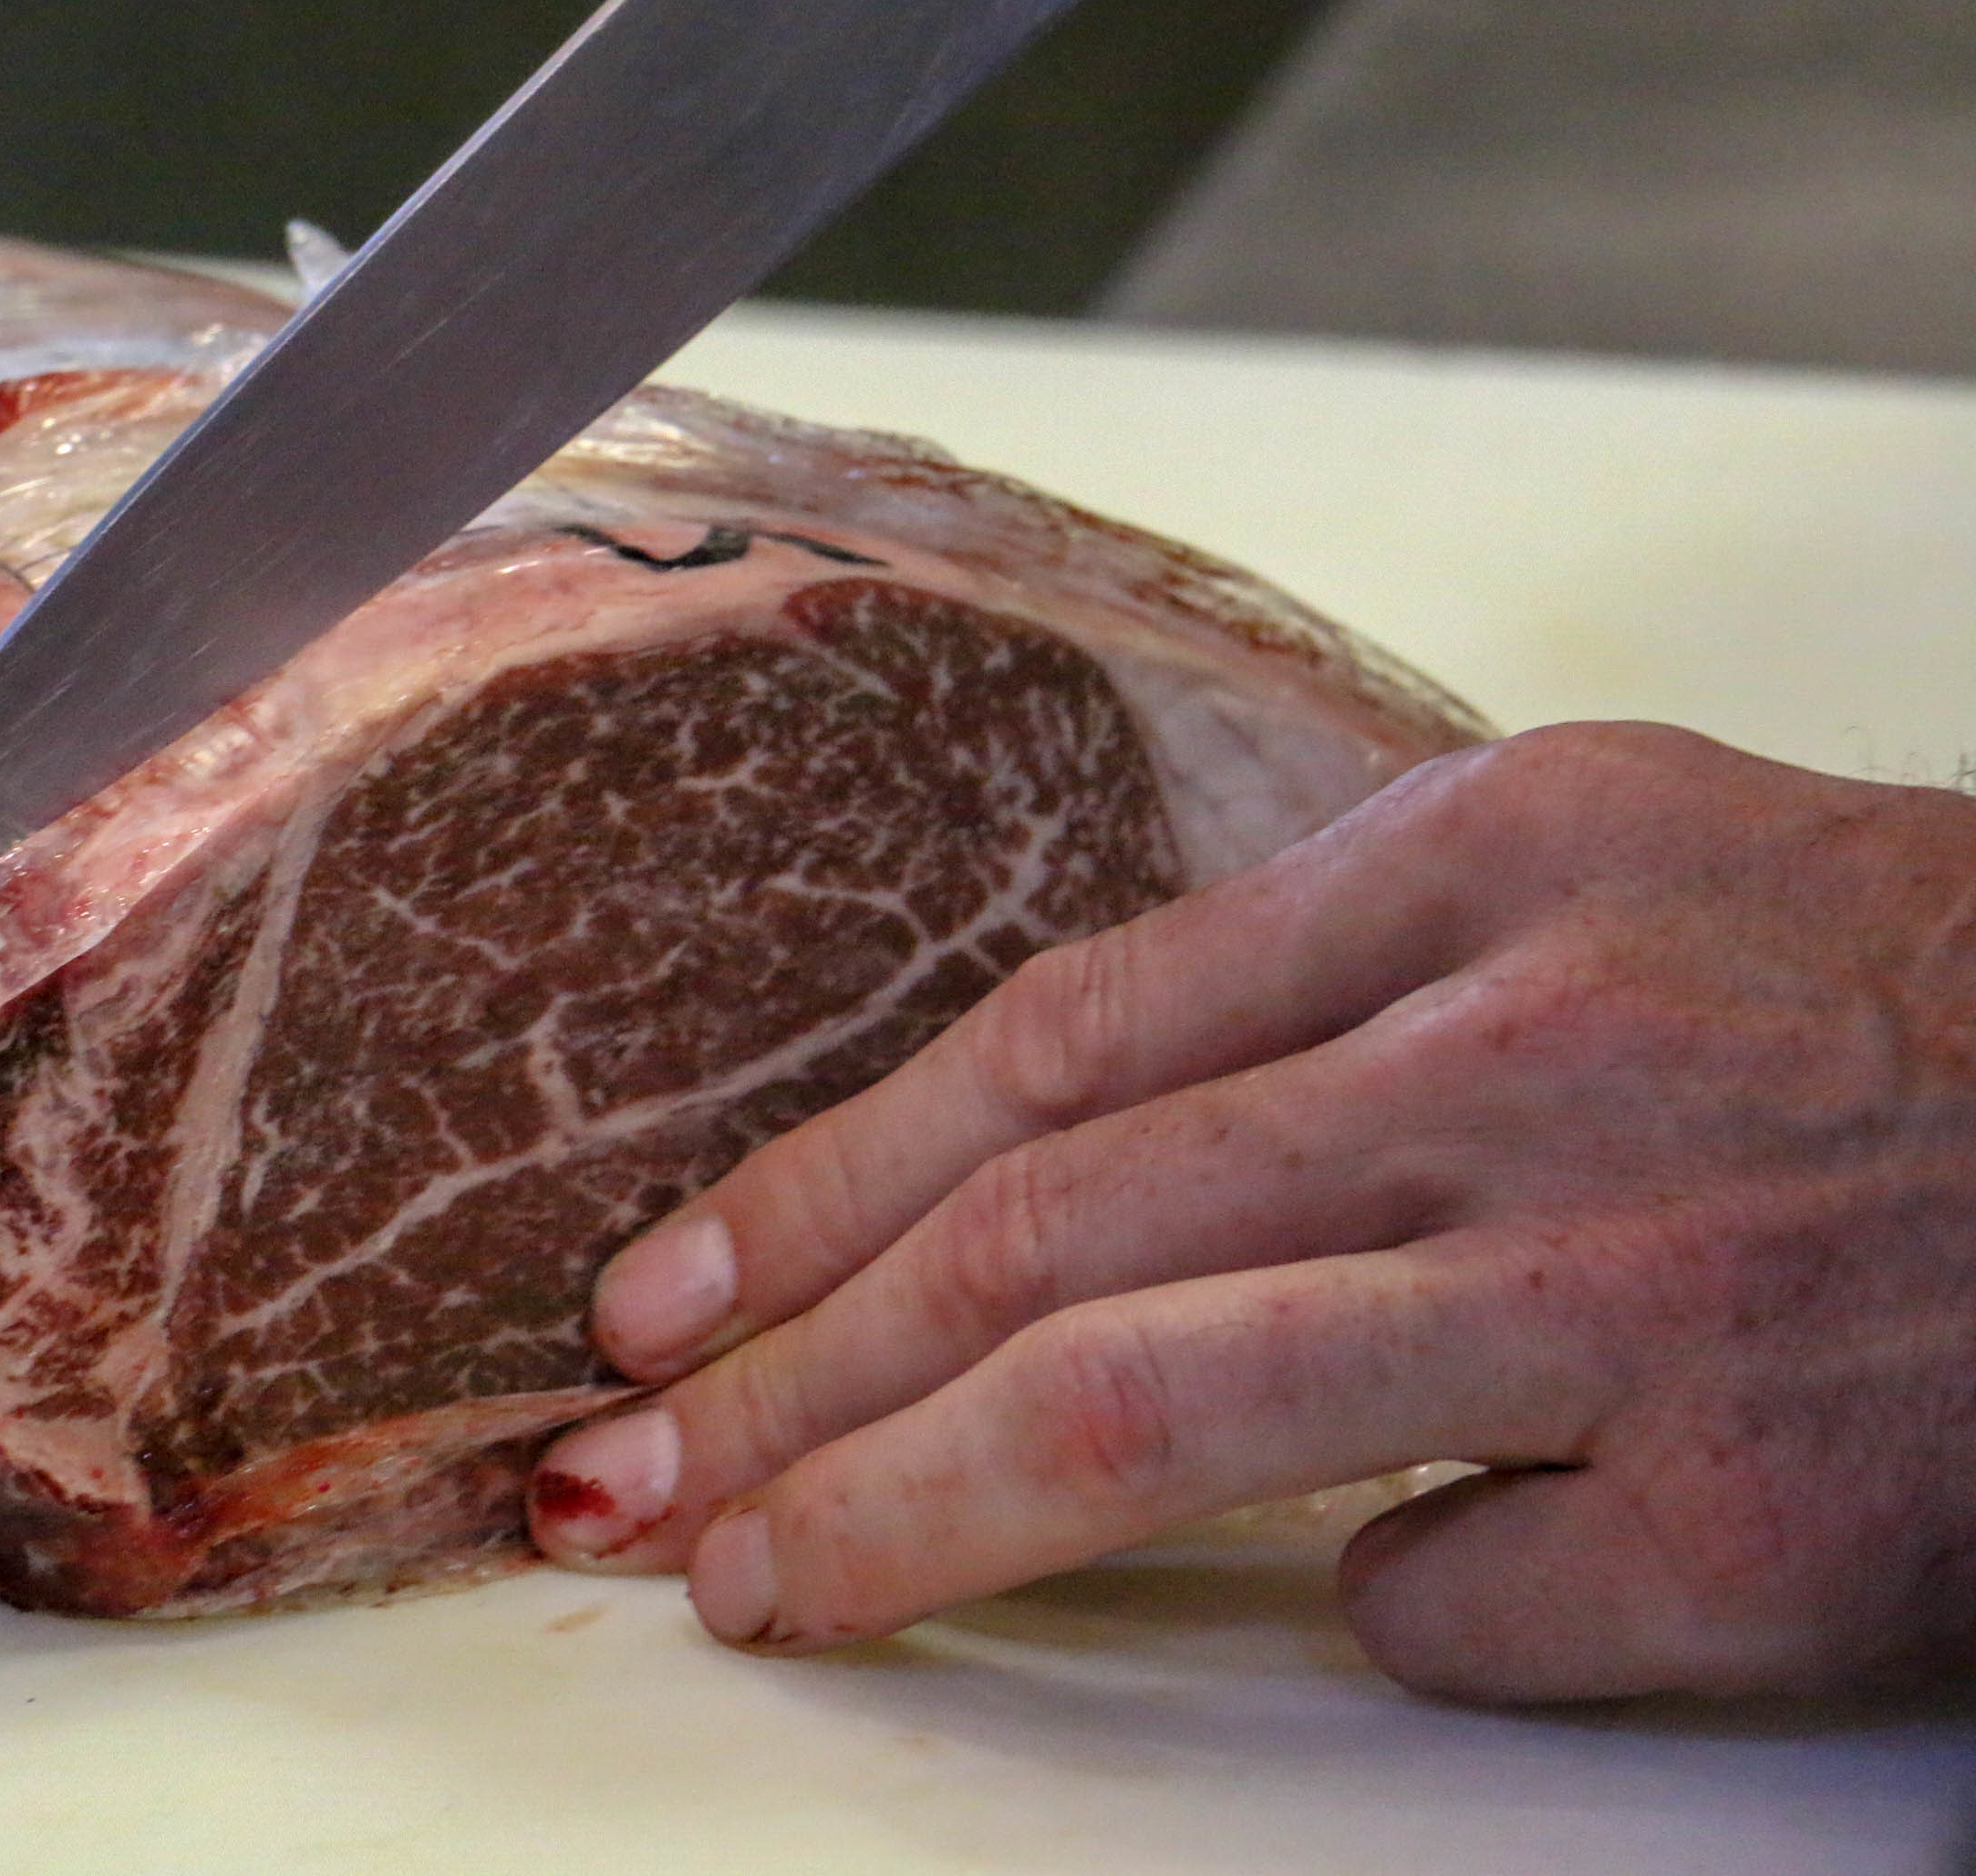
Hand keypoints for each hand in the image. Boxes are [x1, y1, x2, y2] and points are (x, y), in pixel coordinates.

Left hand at [528, 724, 1975, 1700]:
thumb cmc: (1893, 1009)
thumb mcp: (1604, 884)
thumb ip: (1331, 992)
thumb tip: (1055, 1180)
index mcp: (1491, 867)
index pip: (1052, 1042)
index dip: (824, 1184)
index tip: (670, 1289)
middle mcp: (1543, 1056)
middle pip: (1049, 1233)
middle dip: (795, 1369)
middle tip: (633, 1469)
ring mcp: (1645, 1287)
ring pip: (1155, 1407)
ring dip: (910, 1507)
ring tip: (760, 1578)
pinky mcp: (1756, 1516)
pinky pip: (1448, 1603)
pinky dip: (1374, 1617)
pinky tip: (1372, 1598)